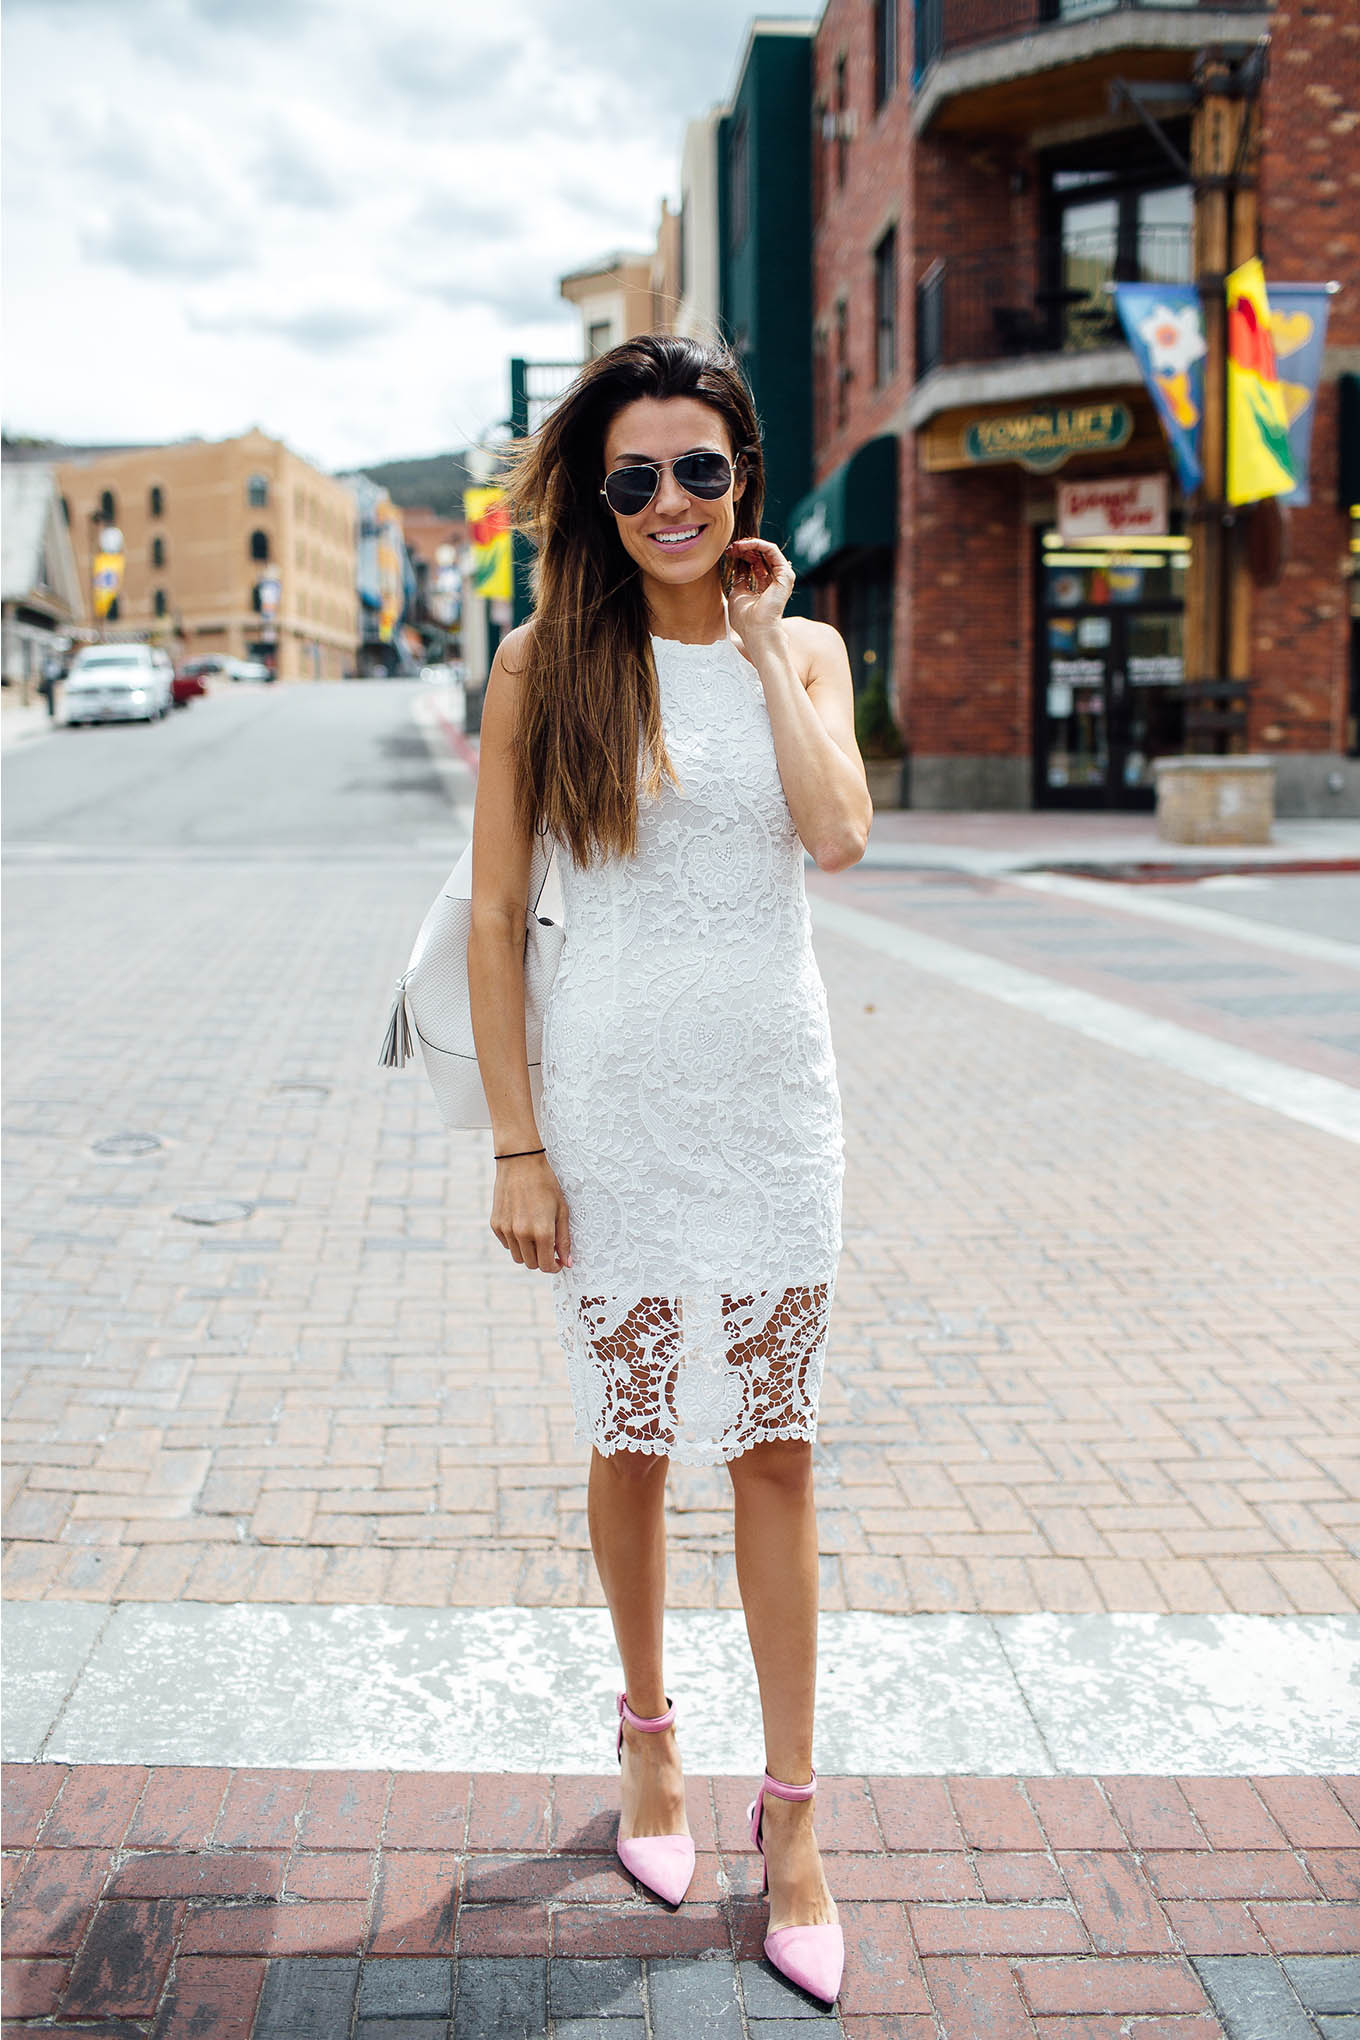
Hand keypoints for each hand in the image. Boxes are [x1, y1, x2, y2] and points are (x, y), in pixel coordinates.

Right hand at [490, 1154, 572, 1272]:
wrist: (520, 1163)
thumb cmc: (546, 1184)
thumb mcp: (562, 1210)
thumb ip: (564, 1239)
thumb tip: (567, 1262)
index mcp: (542, 1231)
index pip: (546, 1266)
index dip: (555, 1267)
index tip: (559, 1262)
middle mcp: (522, 1233)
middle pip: (532, 1264)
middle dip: (542, 1260)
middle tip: (549, 1247)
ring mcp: (506, 1230)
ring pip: (518, 1257)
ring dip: (528, 1252)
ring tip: (535, 1234)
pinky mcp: (496, 1224)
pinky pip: (507, 1244)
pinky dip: (515, 1241)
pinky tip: (522, 1224)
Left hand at [725, 538, 794, 640]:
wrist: (756, 631)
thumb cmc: (746, 619)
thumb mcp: (737, 593)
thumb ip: (740, 578)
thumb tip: (739, 563)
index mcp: (764, 585)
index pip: (754, 563)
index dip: (741, 555)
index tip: (728, 553)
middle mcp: (774, 580)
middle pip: (760, 555)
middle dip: (744, 548)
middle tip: (730, 548)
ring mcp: (781, 577)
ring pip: (766, 550)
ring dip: (749, 544)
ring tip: (736, 546)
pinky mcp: (784, 575)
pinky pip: (772, 551)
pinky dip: (758, 545)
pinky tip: (745, 546)